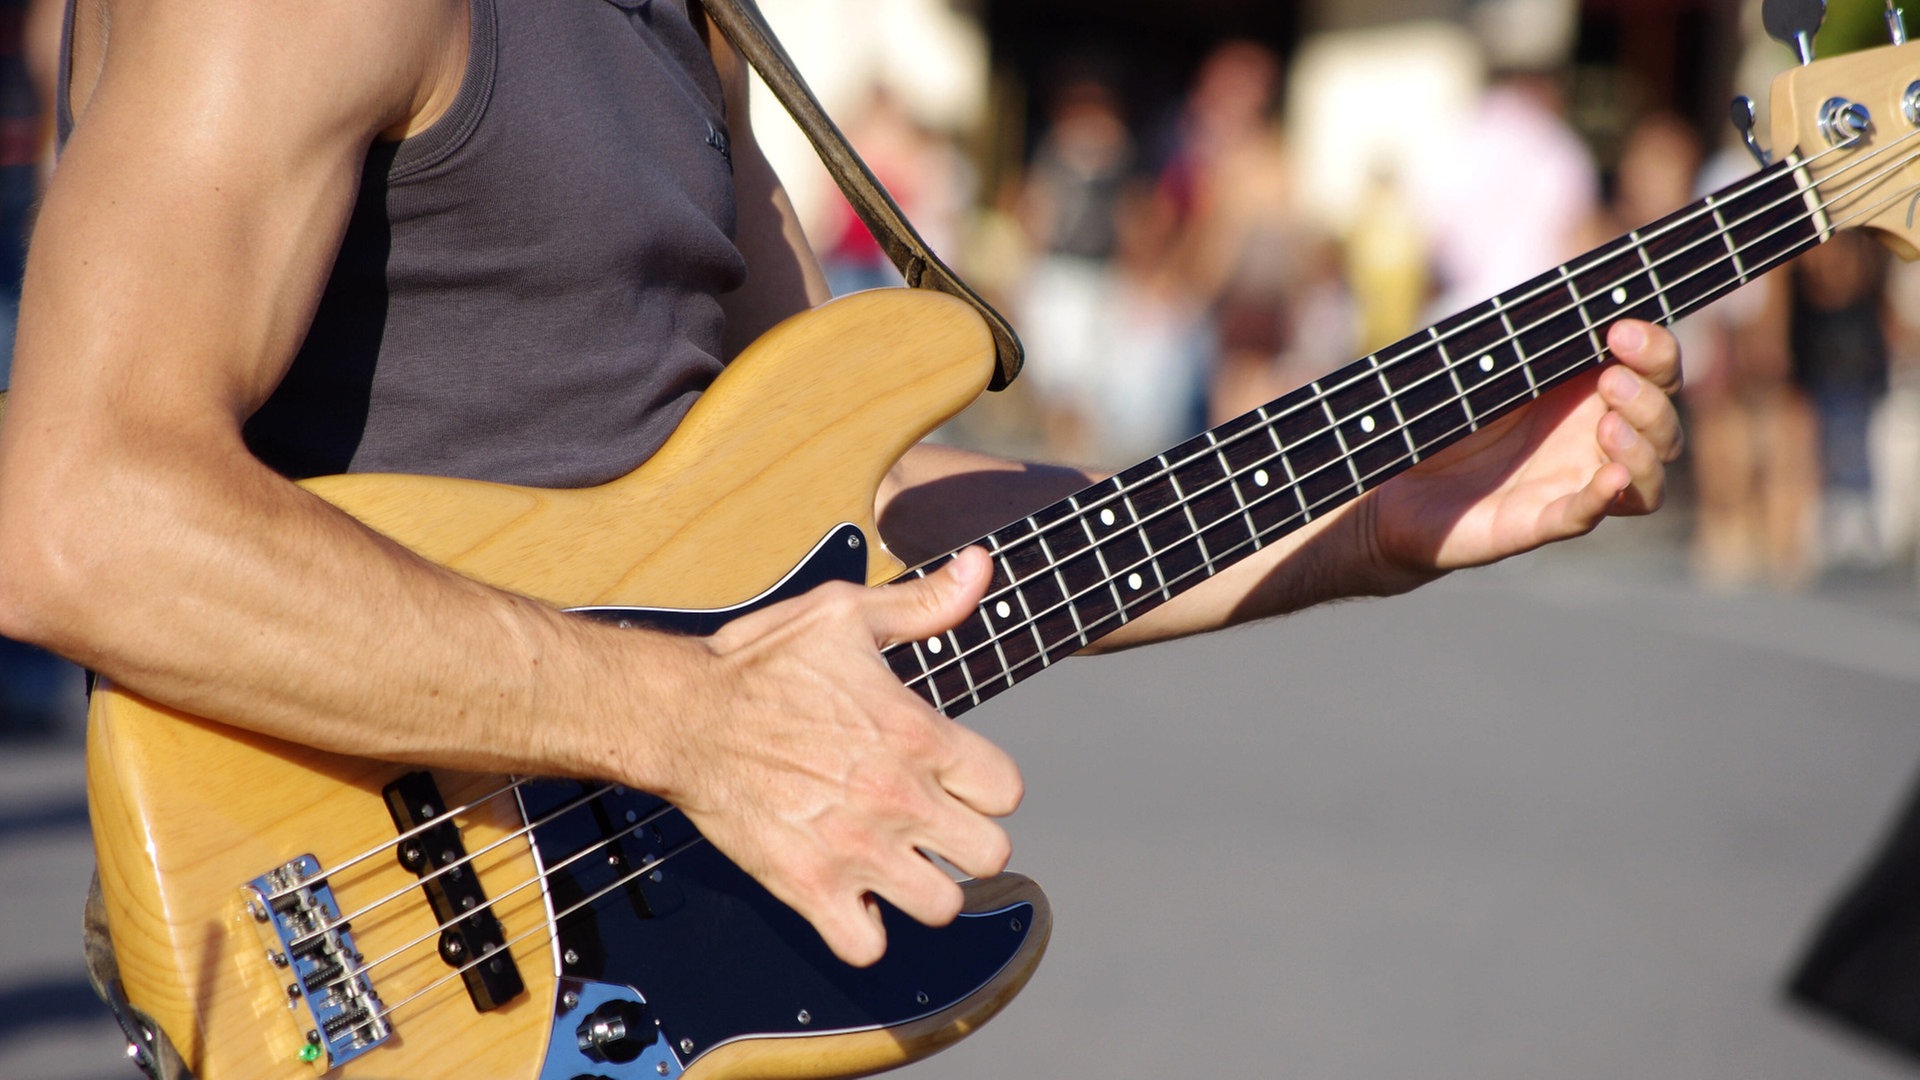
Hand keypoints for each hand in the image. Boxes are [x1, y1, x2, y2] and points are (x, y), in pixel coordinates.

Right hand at [657, 548, 1021, 966]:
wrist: (682, 714)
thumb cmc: (761, 661)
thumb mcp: (847, 614)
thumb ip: (923, 603)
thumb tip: (978, 568)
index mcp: (917, 735)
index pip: (1007, 790)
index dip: (986, 785)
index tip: (956, 778)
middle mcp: (898, 798)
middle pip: (990, 855)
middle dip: (966, 841)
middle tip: (934, 827)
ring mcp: (855, 849)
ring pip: (941, 906)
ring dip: (923, 889)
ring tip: (897, 864)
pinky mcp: (808, 887)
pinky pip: (867, 946)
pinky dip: (864, 930)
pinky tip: (853, 896)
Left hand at [1362, 320, 1683, 589]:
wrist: (1395, 483)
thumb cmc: (1450, 419)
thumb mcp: (1486, 368)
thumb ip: (1525, 337)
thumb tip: (1557, 295)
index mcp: (1588, 398)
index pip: (1657, 376)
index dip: (1657, 352)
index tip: (1622, 330)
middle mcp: (1591, 445)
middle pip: (1663, 429)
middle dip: (1649, 400)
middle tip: (1610, 377)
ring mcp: (1569, 486)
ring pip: (1646, 484)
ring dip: (1641, 451)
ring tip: (1608, 425)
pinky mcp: (1534, 522)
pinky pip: (1583, 516)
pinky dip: (1601, 498)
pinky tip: (1610, 477)